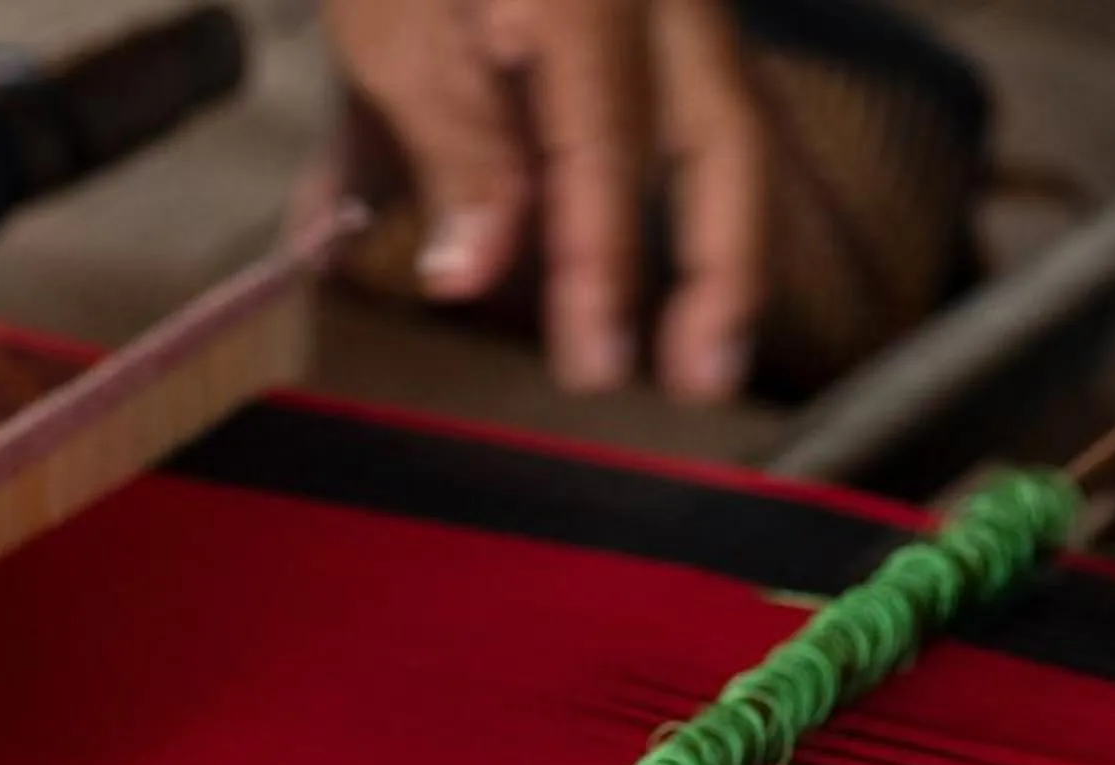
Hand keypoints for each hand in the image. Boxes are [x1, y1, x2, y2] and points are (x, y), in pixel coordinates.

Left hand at [316, 0, 765, 402]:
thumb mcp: (393, 22)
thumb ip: (449, 141)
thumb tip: (475, 272)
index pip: (608, 153)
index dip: (600, 265)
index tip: (597, 363)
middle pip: (719, 134)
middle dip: (721, 265)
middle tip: (700, 376)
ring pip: (707, 113)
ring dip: (710, 232)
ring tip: (703, 341)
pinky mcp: (623, 4)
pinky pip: (644, 90)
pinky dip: (624, 170)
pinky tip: (610, 259)